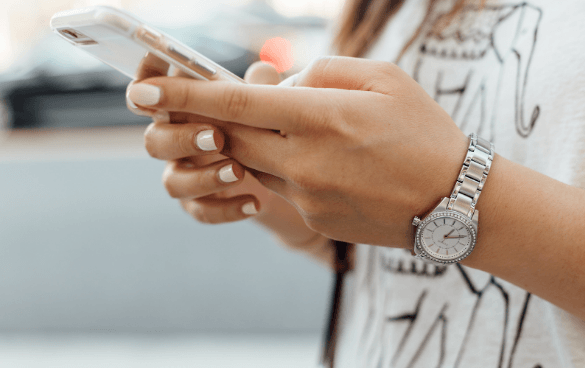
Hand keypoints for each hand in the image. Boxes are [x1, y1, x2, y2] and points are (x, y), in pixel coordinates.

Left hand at [126, 56, 468, 247]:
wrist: (455, 202)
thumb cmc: (424, 131)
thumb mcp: (383, 79)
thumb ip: (322, 72)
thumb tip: (277, 83)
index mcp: (322, 117)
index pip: (235, 103)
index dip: (184, 95)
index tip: (141, 92)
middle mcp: (305, 160)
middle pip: (231, 136)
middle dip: (214, 119)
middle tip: (212, 105)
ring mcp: (307, 195)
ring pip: (253, 162)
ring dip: (256, 141)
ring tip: (296, 129)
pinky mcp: (313, 217)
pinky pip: (280, 186)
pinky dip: (285, 166)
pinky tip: (324, 161)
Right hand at [127, 56, 340, 267]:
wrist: (286, 179)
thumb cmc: (267, 127)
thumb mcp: (268, 105)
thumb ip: (260, 88)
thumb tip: (263, 71)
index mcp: (184, 108)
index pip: (152, 93)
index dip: (145, 85)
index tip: (153, 85)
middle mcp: (177, 140)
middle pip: (154, 141)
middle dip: (181, 139)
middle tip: (217, 138)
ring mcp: (186, 174)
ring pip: (173, 182)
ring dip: (202, 177)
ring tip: (239, 172)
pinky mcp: (201, 203)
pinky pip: (200, 210)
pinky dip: (226, 208)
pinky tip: (255, 203)